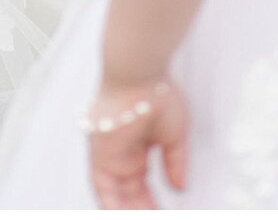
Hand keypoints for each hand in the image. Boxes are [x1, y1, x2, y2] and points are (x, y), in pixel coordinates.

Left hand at [86, 77, 188, 211]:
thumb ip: (174, 163)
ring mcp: (107, 153)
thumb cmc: (157, 91)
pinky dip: (112, 206)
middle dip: (140, 210)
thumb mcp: (173, 135)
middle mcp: (119, 152)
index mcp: (135, 147)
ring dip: (127, 210)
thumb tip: (179, 186)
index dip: (150, 203)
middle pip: (127, 194)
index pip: (140, 185)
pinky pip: (102, 188)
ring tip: (144, 218)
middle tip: (155, 217)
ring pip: (114, 195)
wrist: (141, 72)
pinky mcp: (98, 153)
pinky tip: (123, 215)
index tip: (162, 213)